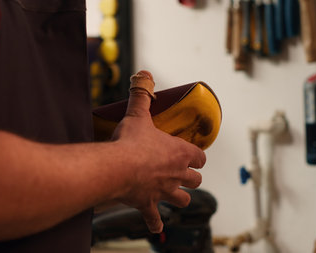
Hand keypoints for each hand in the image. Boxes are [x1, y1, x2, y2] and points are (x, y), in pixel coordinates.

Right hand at [112, 70, 205, 232]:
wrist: (117, 167)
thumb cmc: (131, 142)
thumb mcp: (138, 114)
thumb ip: (142, 94)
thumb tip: (144, 74)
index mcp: (179, 152)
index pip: (199, 156)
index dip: (197, 156)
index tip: (192, 155)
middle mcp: (176, 174)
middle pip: (195, 180)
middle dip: (192, 178)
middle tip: (184, 174)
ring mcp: (164, 191)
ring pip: (182, 199)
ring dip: (180, 198)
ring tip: (175, 196)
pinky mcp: (148, 204)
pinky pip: (155, 217)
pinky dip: (155, 221)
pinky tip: (155, 225)